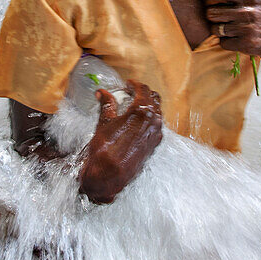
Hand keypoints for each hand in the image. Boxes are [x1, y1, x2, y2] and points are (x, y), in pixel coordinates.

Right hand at [78, 80, 162, 203]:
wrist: (110, 175)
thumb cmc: (105, 149)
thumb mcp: (104, 123)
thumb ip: (106, 104)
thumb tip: (103, 93)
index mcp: (142, 111)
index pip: (143, 90)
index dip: (135, 84)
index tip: (128, 84)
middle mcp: (153, 121)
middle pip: (154, 99)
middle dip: (143, 93)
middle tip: (131, 93)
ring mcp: (156, 133)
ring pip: (157, 112)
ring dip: (148, 106)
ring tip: (134, 106)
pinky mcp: (155, 144)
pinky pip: (156, 125)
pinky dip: (149, 119)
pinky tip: (138, 122)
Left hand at [203, 0, 260, 56]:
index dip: (211, 0)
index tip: (214, 4)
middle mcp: (248, 12)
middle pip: (212, 13)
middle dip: (213, 17)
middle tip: (221, 19)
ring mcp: (248, 29)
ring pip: (216, 29)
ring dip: (219, 31)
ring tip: (229, 29)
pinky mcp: (247, 44)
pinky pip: (223, 43)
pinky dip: (227, 42)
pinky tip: (236, 39)